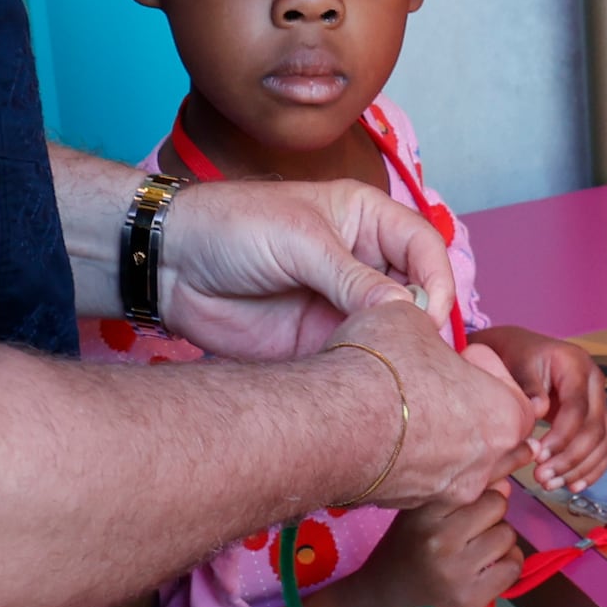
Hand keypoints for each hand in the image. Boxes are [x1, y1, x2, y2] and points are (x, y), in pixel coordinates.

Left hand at [159, 176, 455, 357]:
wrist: (169, 266)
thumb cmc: (230, 226)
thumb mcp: (298, 240)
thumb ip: (352, 277)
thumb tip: (406, 311)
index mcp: (366, 221)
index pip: (424, 247)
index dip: (436, 277)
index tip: (431, 311)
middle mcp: (362, 264)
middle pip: (417, 294)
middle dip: (424, 321)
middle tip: (418, 349)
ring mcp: (342, 306)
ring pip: (391, 334)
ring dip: (397, 352)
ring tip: (396, 371)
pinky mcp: (319, 343)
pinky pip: (357, 361)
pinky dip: (366, 375)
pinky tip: (365, 386)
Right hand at [334, 295, 534, 511]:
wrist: (327, 425)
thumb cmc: (378, 368)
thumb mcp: (410, 317)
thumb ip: (430, 327)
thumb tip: (418, 326)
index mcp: (504, 417)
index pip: (516, 393)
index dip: (484, 366)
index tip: (458, 356)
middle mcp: (484, 463)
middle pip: (492, 433)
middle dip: (469, 407)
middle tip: (435, 383)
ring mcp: (446, 491)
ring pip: (458, 461)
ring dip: (441, 437)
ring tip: (405, 410)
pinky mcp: (407, 505)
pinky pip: (422, 479)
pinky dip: (410, 460)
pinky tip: (381, 436)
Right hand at [339, 487, 525, 606]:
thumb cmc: (400, 559)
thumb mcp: (415, 521)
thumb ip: (456, 501)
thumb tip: (505, 485)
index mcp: (422, 515)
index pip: (473, 486)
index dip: (478, 495)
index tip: (471, 508)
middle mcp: (438, 539)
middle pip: (496, 506)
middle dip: (492, 516)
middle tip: (477, 532)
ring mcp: (455, 571)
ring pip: (507, 535)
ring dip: (501, 542)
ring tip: (481, 551)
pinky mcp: (470, 599)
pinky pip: (512, 567)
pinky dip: (508, 564)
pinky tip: (490, 569)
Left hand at [475, 326, 606, 488]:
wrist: (523, 352)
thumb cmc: (517, 357)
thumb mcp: (518, 364)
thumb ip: (528, 386)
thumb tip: (538, 410)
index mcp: (578, 366)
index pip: (577, 408)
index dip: (561, 436)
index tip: (538, 456)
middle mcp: (596, 383)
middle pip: (594, 429)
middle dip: (570, 459)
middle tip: (542, 478)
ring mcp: (600, 402)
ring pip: (603, 442)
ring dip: (580, 469)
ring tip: (551, 485)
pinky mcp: (597, 418)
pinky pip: (604, 447)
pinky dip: (592, 469)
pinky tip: (573, 485)